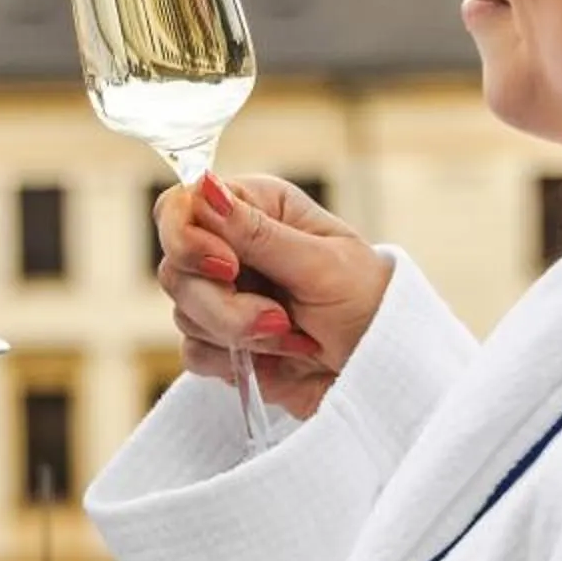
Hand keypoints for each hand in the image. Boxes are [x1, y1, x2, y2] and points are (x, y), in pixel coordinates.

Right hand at [154, 173, 390, 418]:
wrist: (385, 373)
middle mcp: (232, 247)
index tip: (228, 267)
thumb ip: (257, 233)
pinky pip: (194, 351)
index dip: (187, 237)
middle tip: (278, 319)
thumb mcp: (322, 265)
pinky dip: (233, 360)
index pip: (181, 206)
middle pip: (176, 266)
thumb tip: (204, 187)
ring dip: (238, 333)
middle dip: (222, 302)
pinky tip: (277, 359)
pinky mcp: (222, 342)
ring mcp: (224, 296)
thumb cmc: (370, 305)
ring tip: (293, 338)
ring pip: (183, 312)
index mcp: (257, 209)